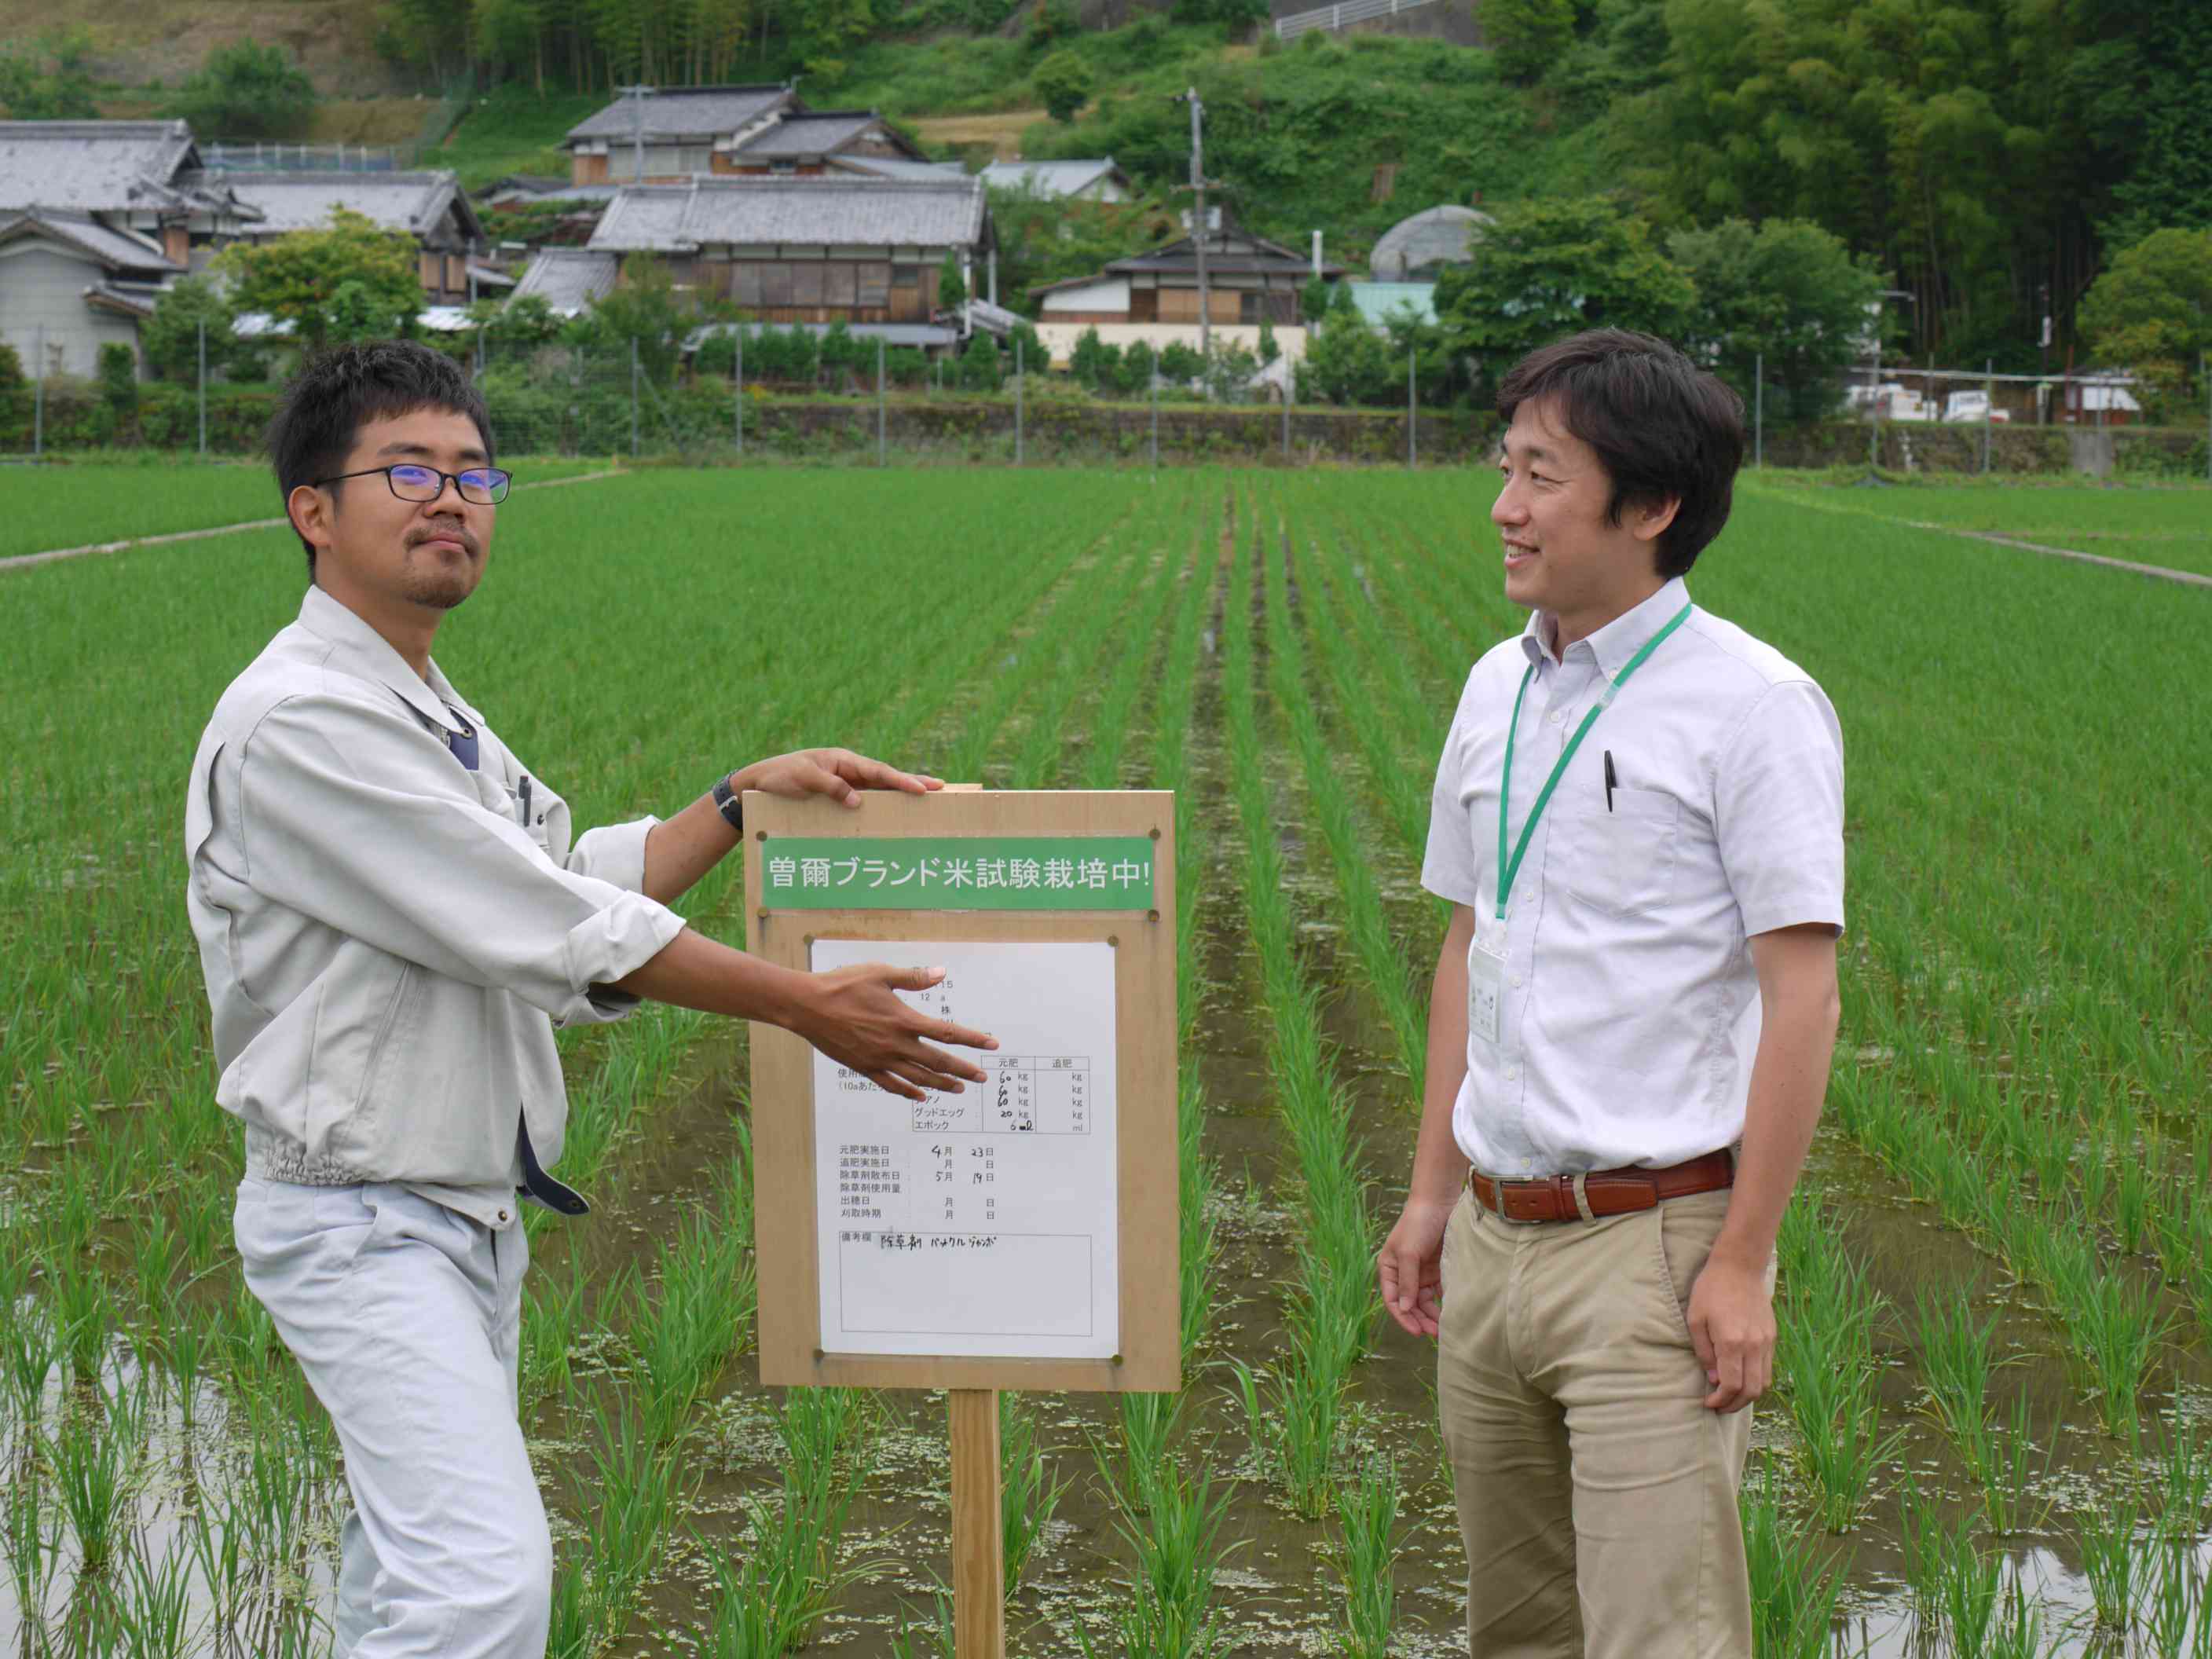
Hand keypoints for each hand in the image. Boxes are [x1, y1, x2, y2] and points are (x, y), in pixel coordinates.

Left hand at [732, 748, 942, 808]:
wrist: (758, 784)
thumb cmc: (779, 776)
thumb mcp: (802, 778)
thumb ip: (831, 787)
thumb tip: (859, 801)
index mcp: (843, 760)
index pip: (878, 771)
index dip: (901, 780)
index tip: (921, 789)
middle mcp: (849, 770)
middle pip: (886, 778)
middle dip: (913, 782)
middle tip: (941, 789)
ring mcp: (847, 783)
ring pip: (880, 790)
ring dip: (901, 795)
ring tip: (927, 800)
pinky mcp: (840, 797)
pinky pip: (866, 802)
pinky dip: (882, 807)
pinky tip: (895, 817)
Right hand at [791, 963, 996, 1101]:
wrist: (807, 1006)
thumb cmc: (843, 985)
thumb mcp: (881, 974)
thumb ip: (914, 978)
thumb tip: (942, 973)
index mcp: (904, 1020)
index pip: (947, 1033)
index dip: (972, 1040)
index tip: (991, 1045)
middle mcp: (896, 1044)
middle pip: (938, 1062)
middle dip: (963, 1070)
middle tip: (981, 1078)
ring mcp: (880, 1060)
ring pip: (918, 1078)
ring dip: (941, 1084)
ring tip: (959, 1089)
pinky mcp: (864, 1068)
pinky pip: (891, 1085)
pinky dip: (909, 1092)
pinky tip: (921, 1096)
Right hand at [1377, 1199, 1451, 1337]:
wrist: (1440, 1202)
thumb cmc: (1418, 1224)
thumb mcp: (1409, 1253)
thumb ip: (1407, 1281)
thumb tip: (1404, 1308)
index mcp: (1389, 1268)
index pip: (1392, 1300)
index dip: (1403, 1318)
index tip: (1417, 1332)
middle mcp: (1404, 1273)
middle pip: (1410, 1304)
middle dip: (1420, 1320)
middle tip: (1435, 1334)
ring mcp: (1422, 1272)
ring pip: (1425, 1301)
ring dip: (1432, 1314)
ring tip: (1445, 1327)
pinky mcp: (1438, 1269)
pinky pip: (1440, 1291)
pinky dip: (1444, 1302)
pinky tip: (1453, 1311)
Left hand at [1686, 1256, 1774, 1411]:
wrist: (1739, 1266)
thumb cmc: (1711, 1290)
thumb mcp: (1695, 1319)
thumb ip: (1704, 1353)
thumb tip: (1714, 1380)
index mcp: (1732, 1342)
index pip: (1731, 1385)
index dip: (1720, 1400)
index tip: (1708, 1403)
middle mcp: (1754, 1345)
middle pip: (1752, 1390)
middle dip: (1735, 1405)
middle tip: (1719, 1407)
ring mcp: (1766, 1341)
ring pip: (1764, 1382)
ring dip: (1748, 1396)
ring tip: (1731, 1398)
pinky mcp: (1772, 1336)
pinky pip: (1768, 1367)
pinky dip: (1757, 1380)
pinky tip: (1742, 1379)